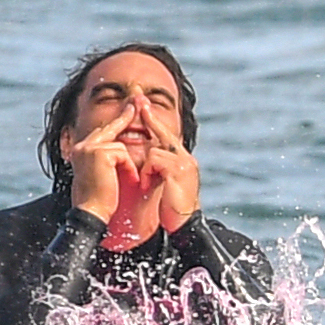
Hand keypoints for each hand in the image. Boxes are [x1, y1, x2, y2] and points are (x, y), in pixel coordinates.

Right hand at [64, 105, 141, 222]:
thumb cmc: (100, 199)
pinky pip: (122, 153)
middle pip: (109, 128)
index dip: (117, 122)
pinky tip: (127, 179)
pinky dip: (128, 167)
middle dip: (124, 116)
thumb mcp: (103, 174)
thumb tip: (120, 146)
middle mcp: (81, 146)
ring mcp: (88, 147)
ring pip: (119, 145)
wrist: (92, 212)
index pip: (101, 132)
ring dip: (127, 164)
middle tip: (136, 101)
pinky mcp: (98, 152)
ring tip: (128, 178)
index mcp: (80, 150)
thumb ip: (107, 158)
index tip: (129, 109)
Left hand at [133, 93, 200, 232]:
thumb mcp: (165, 183)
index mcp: (183, 160)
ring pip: (154, 150)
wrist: (185, 224)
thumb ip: (159, 168)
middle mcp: (185, 158)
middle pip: (163, 133)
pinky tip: (149, 184)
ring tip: (147, 182)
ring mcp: (183, 163)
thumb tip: (147, 156)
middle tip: (139, 99)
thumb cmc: (172, 208)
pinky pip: (154, 160)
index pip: (166, 135)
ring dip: (146, 166)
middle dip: (150, 117)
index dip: (153, 119)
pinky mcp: (177, 170)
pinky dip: (148, 172)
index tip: (143, 104)